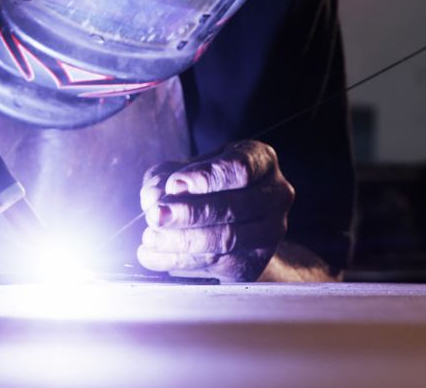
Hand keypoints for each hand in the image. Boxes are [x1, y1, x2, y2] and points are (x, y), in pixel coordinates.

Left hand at [135, 140, 293, 281]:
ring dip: (182, 241)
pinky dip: (178, 260)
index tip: (175, 184)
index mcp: (261, 161)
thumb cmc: (207, 187)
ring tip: (150, 238)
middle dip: (189, 213)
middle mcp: (274, 195)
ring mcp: (270, 232)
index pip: (241, 168)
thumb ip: (165, 177)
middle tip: (156, 215)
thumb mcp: (184, 171)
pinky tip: (152, 255)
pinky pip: (216, 264)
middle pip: (233, 207)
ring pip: (227, 239)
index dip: (207, 177)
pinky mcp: (254, 263)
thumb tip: (154, 196)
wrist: (235, 224)